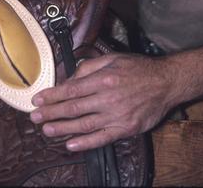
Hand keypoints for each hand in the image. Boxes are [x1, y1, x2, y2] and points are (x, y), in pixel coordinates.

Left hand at [30, 53, 175, 150]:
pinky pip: (101, 138)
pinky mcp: (125, 128)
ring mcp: (116, 115)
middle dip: (51, 112)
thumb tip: (70, 77)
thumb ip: (90, 67)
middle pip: (73, 108)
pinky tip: (70, 144)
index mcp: (104, 78)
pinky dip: (84, 143)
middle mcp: (108, 97)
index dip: (52, 95)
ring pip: (83, 125)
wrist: (167, 82)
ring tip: (46, 130)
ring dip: (62, 128)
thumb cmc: (139, 69)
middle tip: (35, 117)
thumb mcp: (114, 58)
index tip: (38, 99)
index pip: (71, 89)